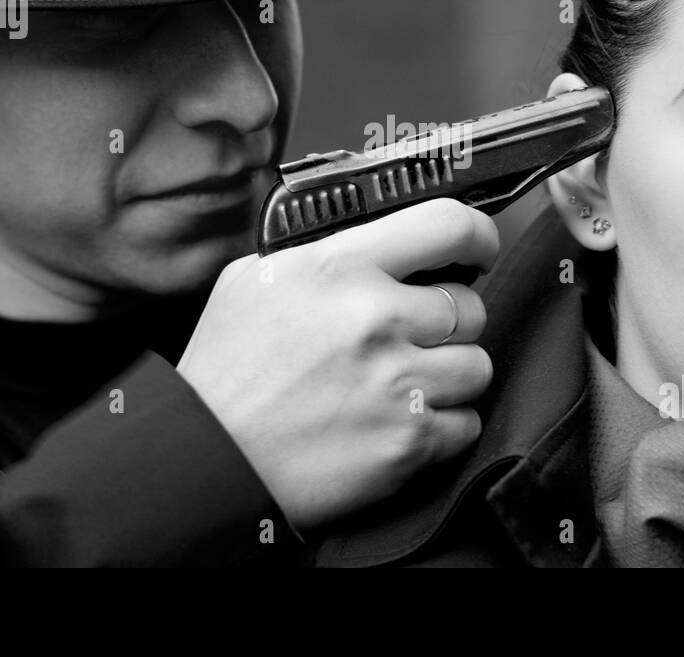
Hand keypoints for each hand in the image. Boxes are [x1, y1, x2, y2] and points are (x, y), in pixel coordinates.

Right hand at [177, 198, 499, 531]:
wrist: (205, 458)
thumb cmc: (226, 371)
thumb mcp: (255, 279)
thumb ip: (324, 254)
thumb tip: (376, 243)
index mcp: (341, 266)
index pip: (448, 225)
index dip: (478, 236)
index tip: (478, 249)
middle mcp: (377, 317)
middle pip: (471, 308)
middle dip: (449, 325)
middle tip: (411, 341)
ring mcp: (398, 382)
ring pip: (477, 367)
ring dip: (449, 378)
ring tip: (402, 386)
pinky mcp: (409, 442)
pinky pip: (465, 423)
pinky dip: (440, 428)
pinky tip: (396, 424)